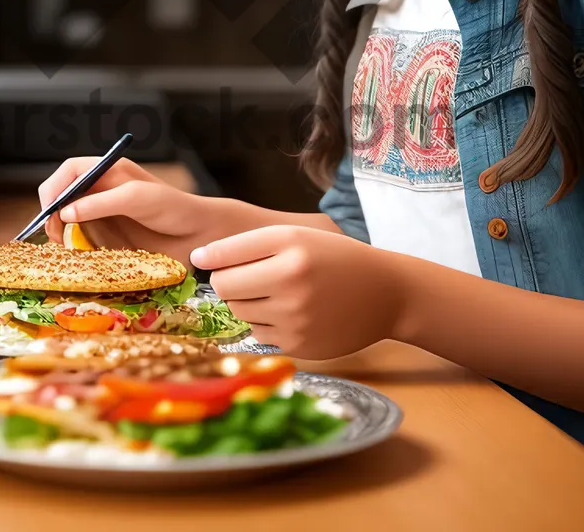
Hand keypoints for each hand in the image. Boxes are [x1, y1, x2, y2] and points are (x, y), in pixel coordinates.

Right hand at [36, 157, 228, 261]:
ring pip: (67, 218)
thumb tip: (65, 212)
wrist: (199, 236)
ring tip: (64, 246)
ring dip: (59, 231)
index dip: (55, 187)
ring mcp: (104, 214)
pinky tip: (76, 255)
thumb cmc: (173, 209)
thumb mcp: (136, 199)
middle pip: (62, 194)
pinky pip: (81, 238)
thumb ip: (100, 202)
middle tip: (54, 235)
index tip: (51, 211)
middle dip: (52, 211)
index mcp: (109, 171)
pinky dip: (72, 246)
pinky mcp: (108, 236)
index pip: (70, 171)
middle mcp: (102, 190)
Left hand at [190, 225, 408, 359]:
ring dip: (250, 303)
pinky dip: (267, 323)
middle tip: (257, 274)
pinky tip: (292, 312)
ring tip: (279, 292)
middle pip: (227, 291)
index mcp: (289, 253)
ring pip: (241, 314)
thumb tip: (198, 258)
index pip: (223, 265)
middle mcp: (292, 289)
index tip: (207, 260)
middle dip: (233, 282)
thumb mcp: (292, 235)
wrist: (385, 293)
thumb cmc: (332, 256)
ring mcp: (296, 323)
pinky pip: (260, 335)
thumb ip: (242, 245)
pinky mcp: (300, 348)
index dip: (215, 262)